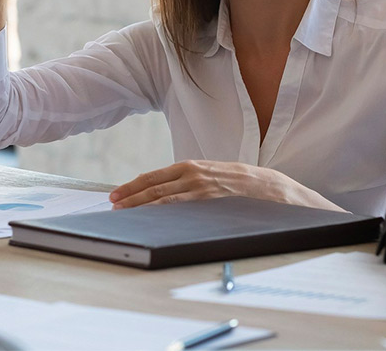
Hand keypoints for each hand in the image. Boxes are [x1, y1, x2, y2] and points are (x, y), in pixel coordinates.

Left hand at [109, 160, 342, 211]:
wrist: (274, 190)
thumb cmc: (244, 185)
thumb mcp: (216, 176)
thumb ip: (194, 182)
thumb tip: (170, 192)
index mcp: (195, 166)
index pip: (157, 175)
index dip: (135, 185)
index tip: (117, 194)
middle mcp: (195, 175)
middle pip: (154, 186)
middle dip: (130, 195)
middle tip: (111, 204)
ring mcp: (202, 190)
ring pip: (163, 198)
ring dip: (140, 206)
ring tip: (122, 213)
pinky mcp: (210, 203)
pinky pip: (180, 209)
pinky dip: (161, 213)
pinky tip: (149, 219)